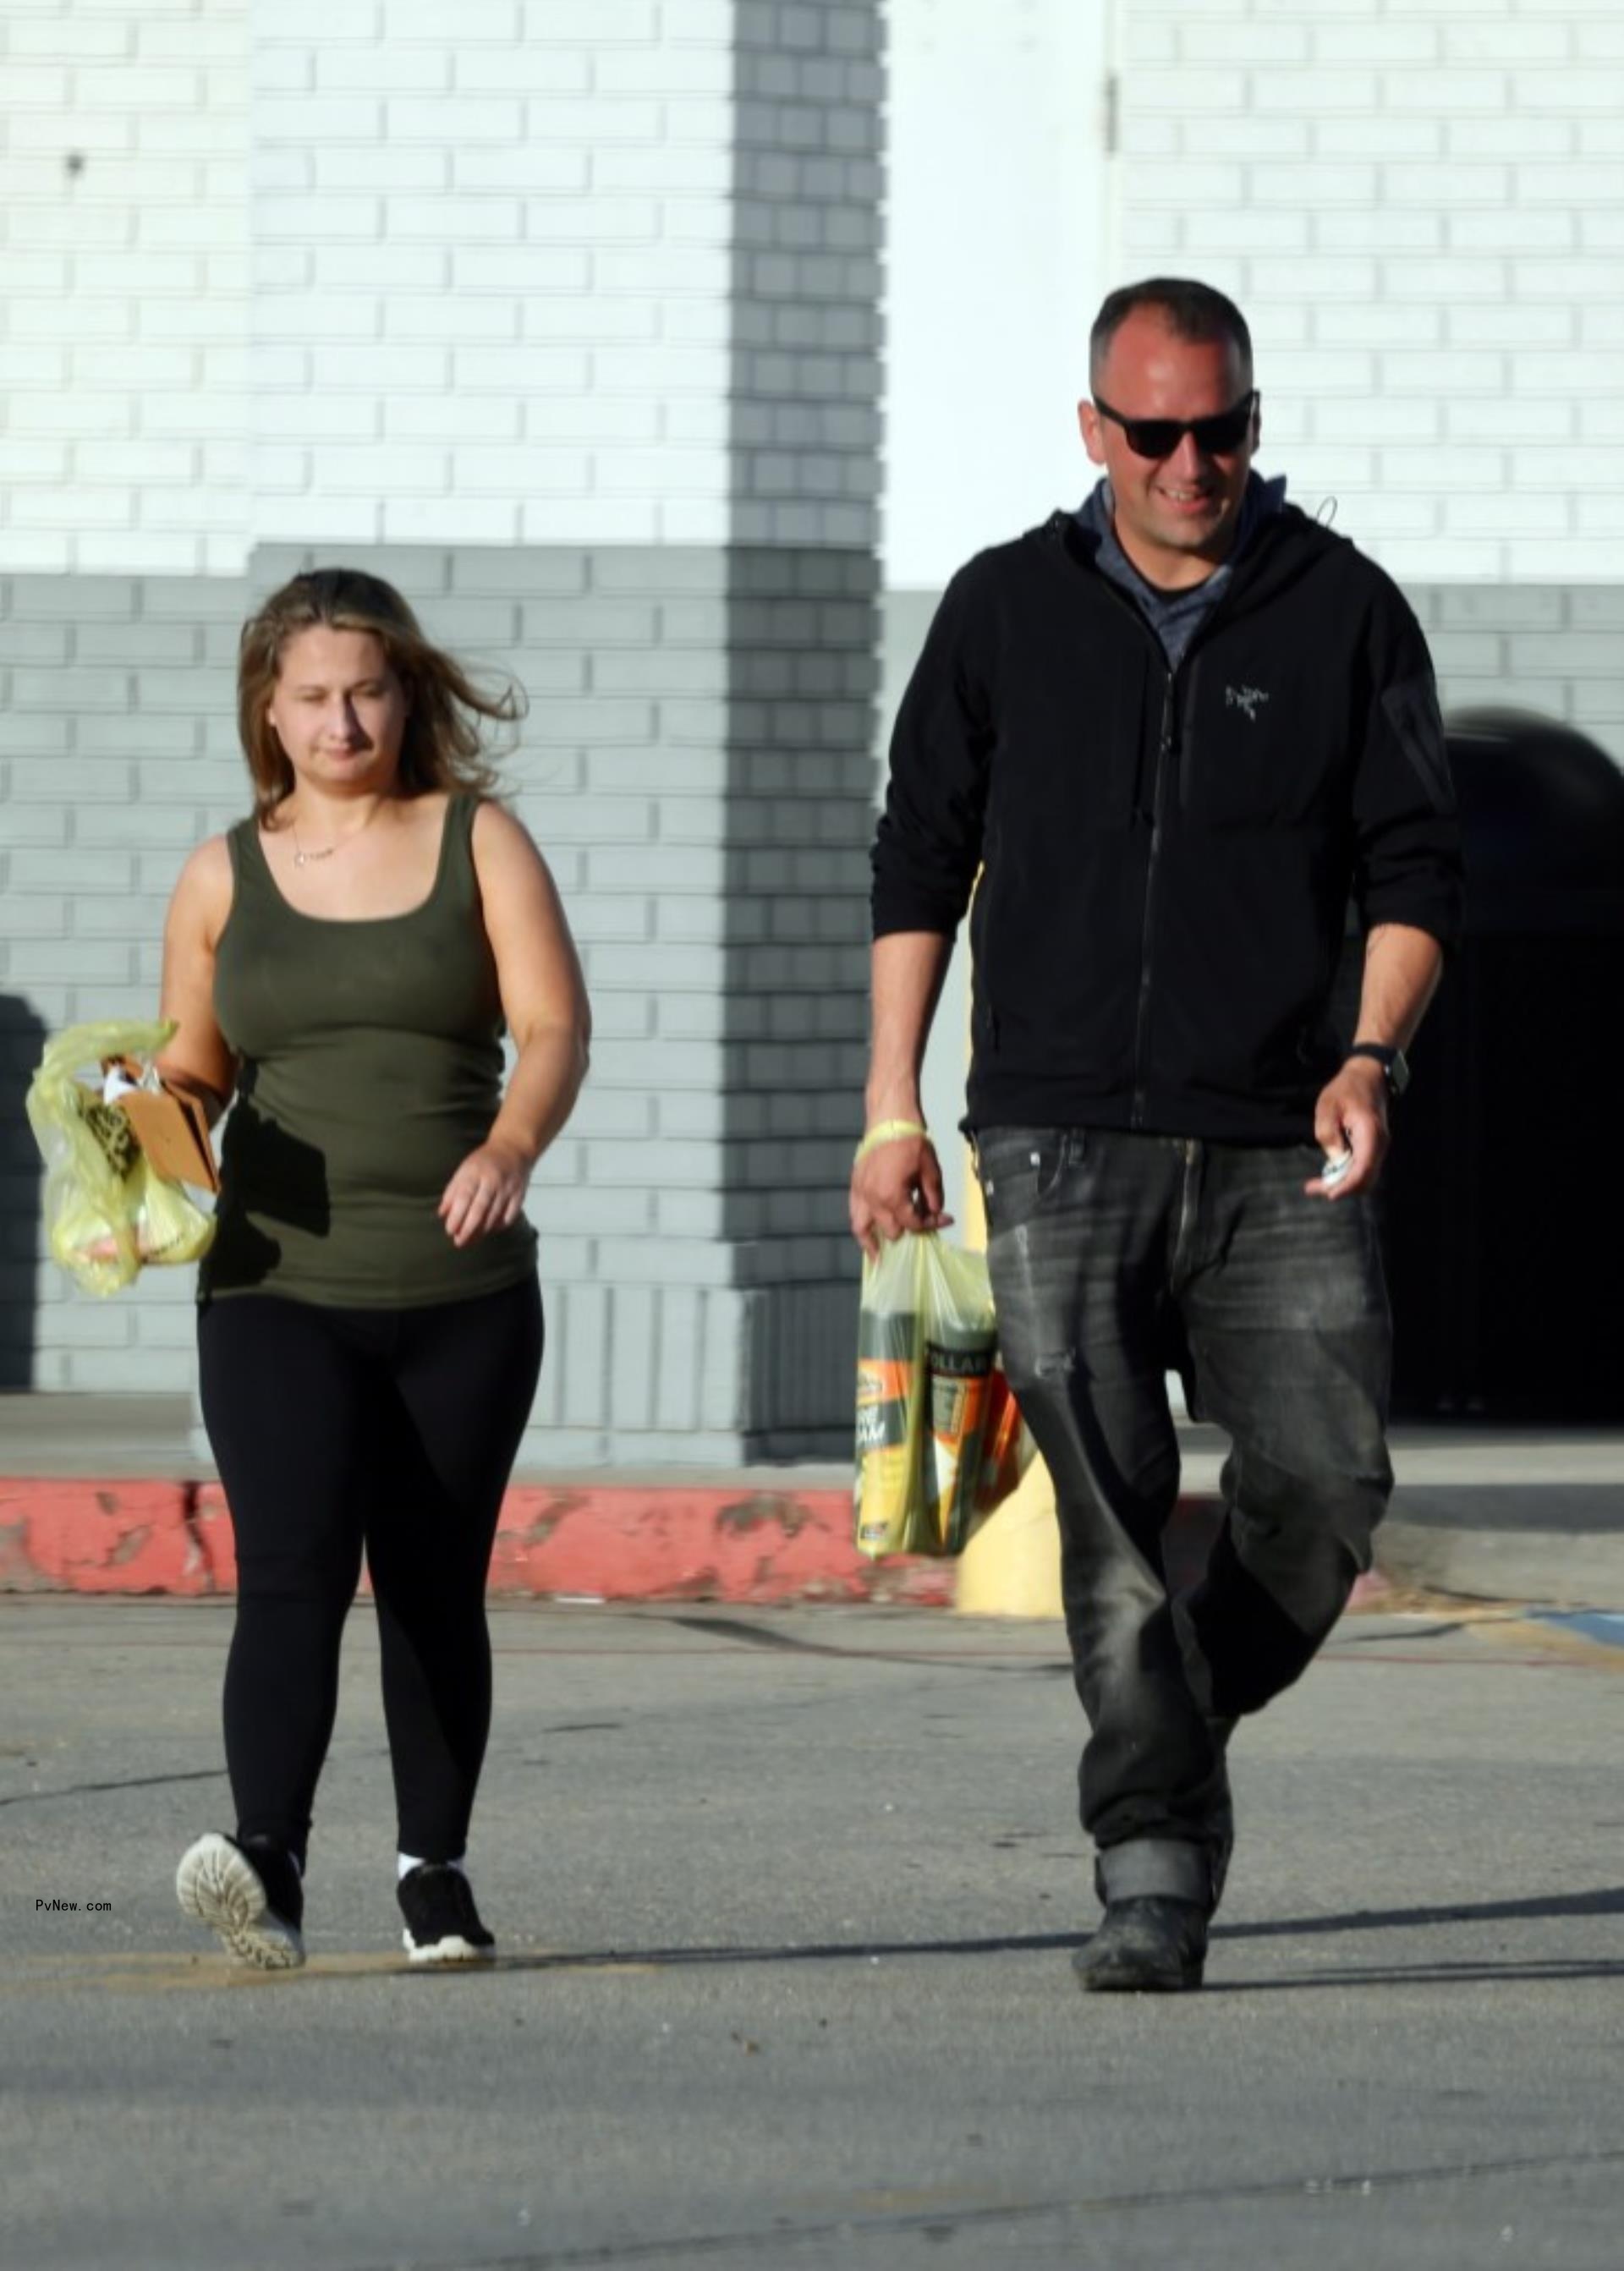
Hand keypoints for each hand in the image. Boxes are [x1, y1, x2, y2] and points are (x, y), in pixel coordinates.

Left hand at [438, 1138, 531, 1247]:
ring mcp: (508, 1188)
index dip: (457, 1215)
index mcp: (475, 1172)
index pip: (464, 1197)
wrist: (514, 1148)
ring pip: (494, 1215)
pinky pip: (510, 1216)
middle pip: (480, 1208)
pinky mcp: (520, 1195)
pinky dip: (499, 1225)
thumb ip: (452, 1191)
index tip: (450, 1230)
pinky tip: (490, 1230)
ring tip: (471, 1240)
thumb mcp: (464, 1170)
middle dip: (468, 1228)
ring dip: (481, 1230)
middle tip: (459, 1241)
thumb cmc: (485, 1161)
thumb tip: (442, 1214)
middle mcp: (492, 1180)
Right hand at [849, 1131, 953, 1259]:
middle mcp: (873, 1199)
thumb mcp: (930, 1171)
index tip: (944, 1219)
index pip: (913, 1223)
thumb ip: (933, 1197)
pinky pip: (854, 1213)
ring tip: (879, 1256)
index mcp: (892, 1197)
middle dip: (909, 1231)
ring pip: (861, 1229)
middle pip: (891, 1230)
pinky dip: (861, 1226)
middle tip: (922, 1226)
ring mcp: (861, 1193)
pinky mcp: (855, 1186)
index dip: (931, 1224)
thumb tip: (936, 1213)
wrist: (890, 1120)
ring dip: (872, 1243)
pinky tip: (868, 1233)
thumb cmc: (912, 1143)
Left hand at [1305, 1058, 1389, 1200]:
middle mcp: (1379, 1144)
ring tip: (1315, 1185)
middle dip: (1340, 1189)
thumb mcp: (1327, 1106)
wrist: (1368, 1077)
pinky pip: (1362, 1170)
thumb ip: (1328, 1133)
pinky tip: (1327, 1176)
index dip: (1347, 1185)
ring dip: (1342, 1185)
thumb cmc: (1346, 1089)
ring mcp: (1378, 1148)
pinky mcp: (1372, 1149)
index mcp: (1370, 1133)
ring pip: (1364, 1178)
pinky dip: (1346, 1177)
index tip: (1329, 1194)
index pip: (1363, 1168)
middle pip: (1365, 1179)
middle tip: (1312, 1188)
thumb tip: (1334, 1160)